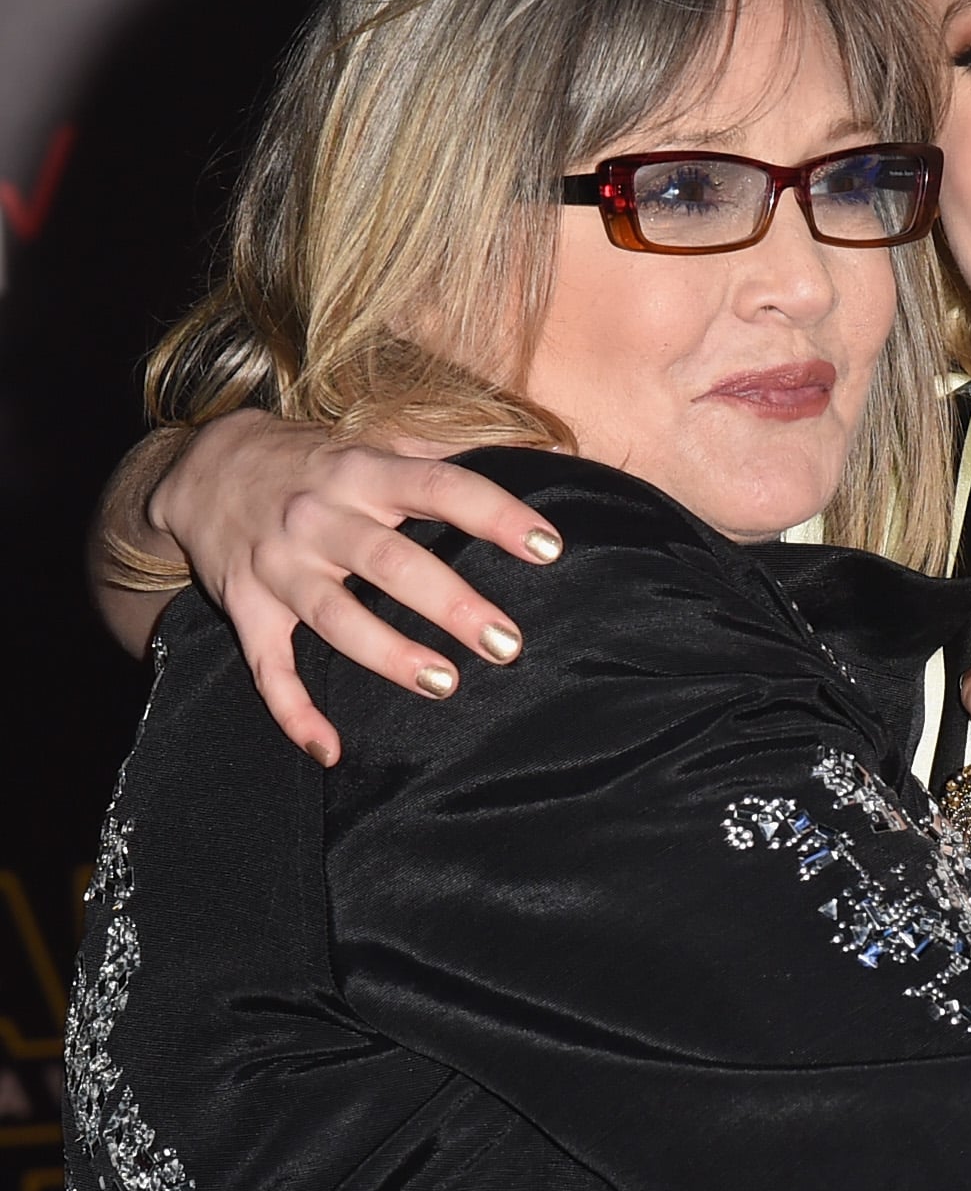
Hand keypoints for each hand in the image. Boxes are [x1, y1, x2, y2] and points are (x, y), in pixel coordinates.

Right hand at [148, 411, 561, 762]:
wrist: (200, 467)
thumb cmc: (312, 461)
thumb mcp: (369, 440)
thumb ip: (445, 451)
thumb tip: (540, 453)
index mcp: (360, 472)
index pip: (438, 487)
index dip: (495, 514)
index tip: (549, 546)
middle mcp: (318, 517)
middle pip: (389, 563)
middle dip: (450, 604)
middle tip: (506, 643)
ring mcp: (278, 566)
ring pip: (334, 617)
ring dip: (388, 654)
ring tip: (444, 684)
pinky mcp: (246, 608)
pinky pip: (268, 668)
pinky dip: (293, 713)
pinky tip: (329, 750)